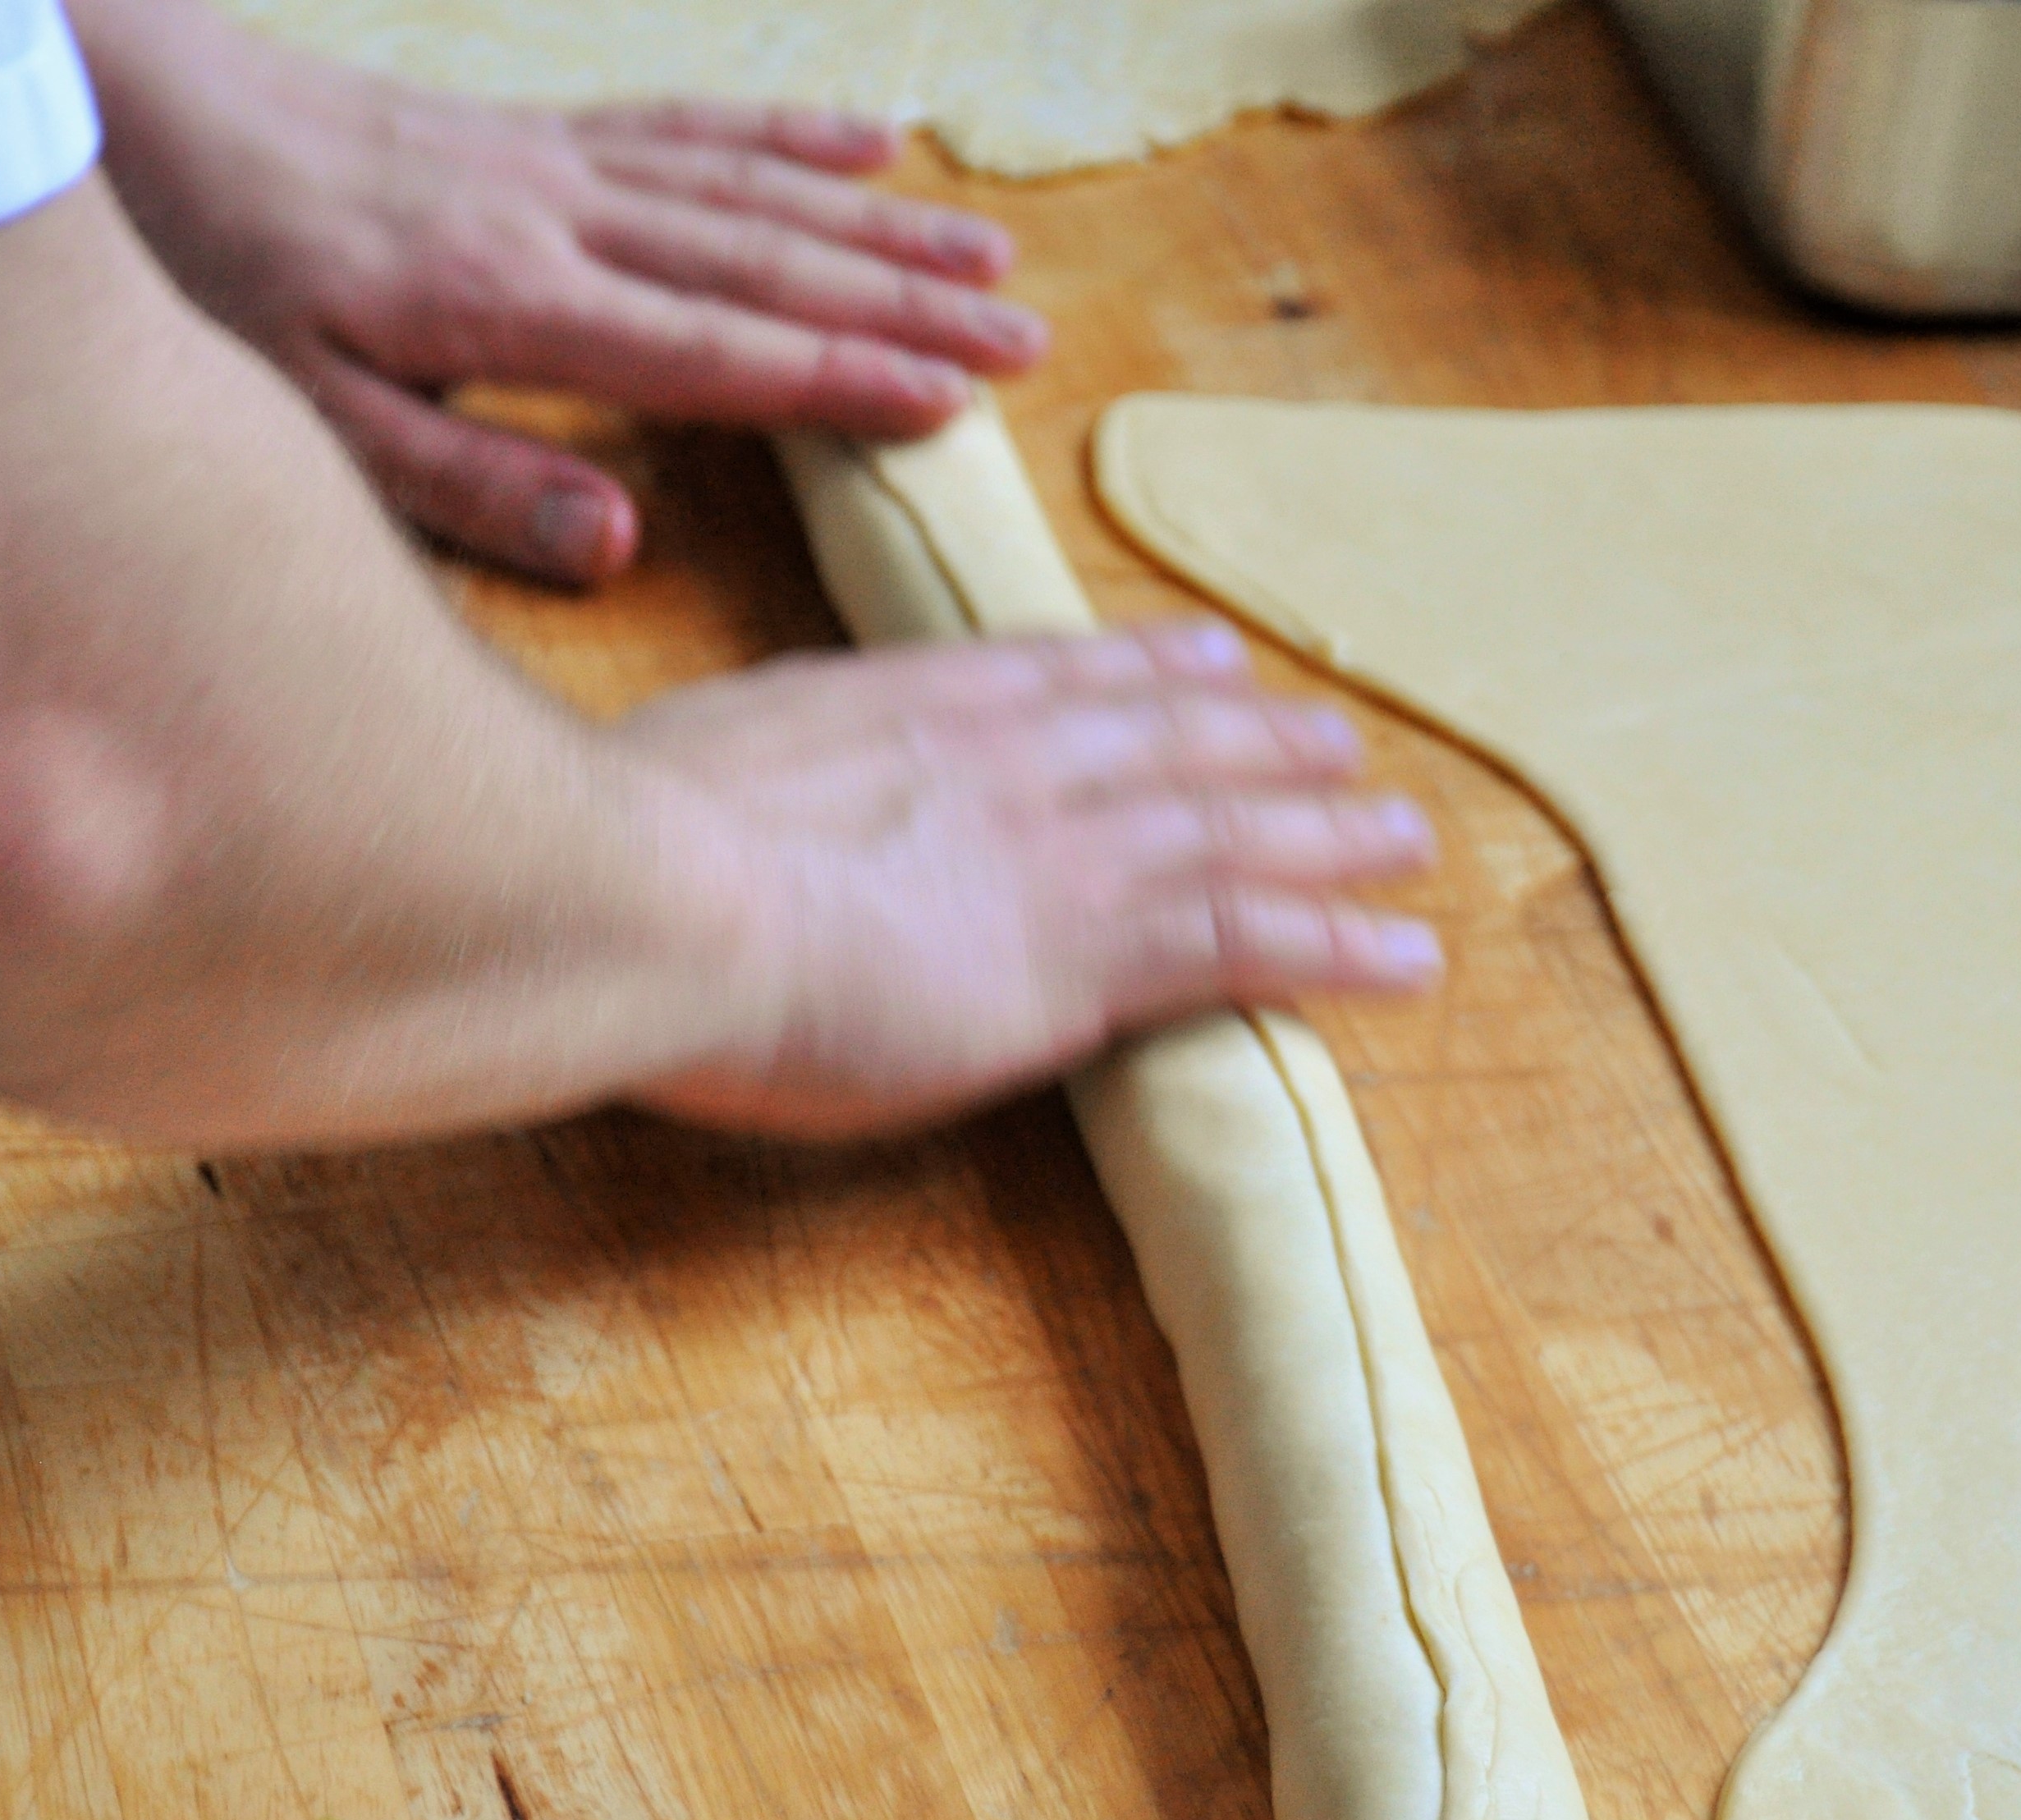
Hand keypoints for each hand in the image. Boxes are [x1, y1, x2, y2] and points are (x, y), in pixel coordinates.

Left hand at [68, 0, 1044, 583]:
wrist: (119, 103)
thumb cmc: (204, 277)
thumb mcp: (306, 427)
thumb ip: (467, 490)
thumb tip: (621, 543)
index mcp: (512, 307)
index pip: (712, 354)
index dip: (839, 381)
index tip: (951, 407)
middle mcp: (556, 220)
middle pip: (762, 266)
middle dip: (901, 305)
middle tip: (1024, 344)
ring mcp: (547, 162)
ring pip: (747, 189)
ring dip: (876, 224)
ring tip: (988, 255)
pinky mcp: (526, 130)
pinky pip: (683, 126)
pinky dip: (783, 133)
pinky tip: (867, 137)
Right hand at [624, 625, 1443, 1137]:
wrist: (643, 892)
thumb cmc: (614, 848)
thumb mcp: (680, 772)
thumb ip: (737, 787)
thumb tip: (702, 805)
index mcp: (905, 706)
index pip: (1056, 680)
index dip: (1145, 672)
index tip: (1206, 659)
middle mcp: (1007, 761)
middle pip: (1168, 742)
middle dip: (1260, 743)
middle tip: (1335, 741)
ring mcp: (1058, 853)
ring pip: (1234, 833)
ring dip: (1331, 838)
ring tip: (1404, 840)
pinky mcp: (1087, 956)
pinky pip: (1249, 943)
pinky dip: (1339, 946)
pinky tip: (1405, 959)